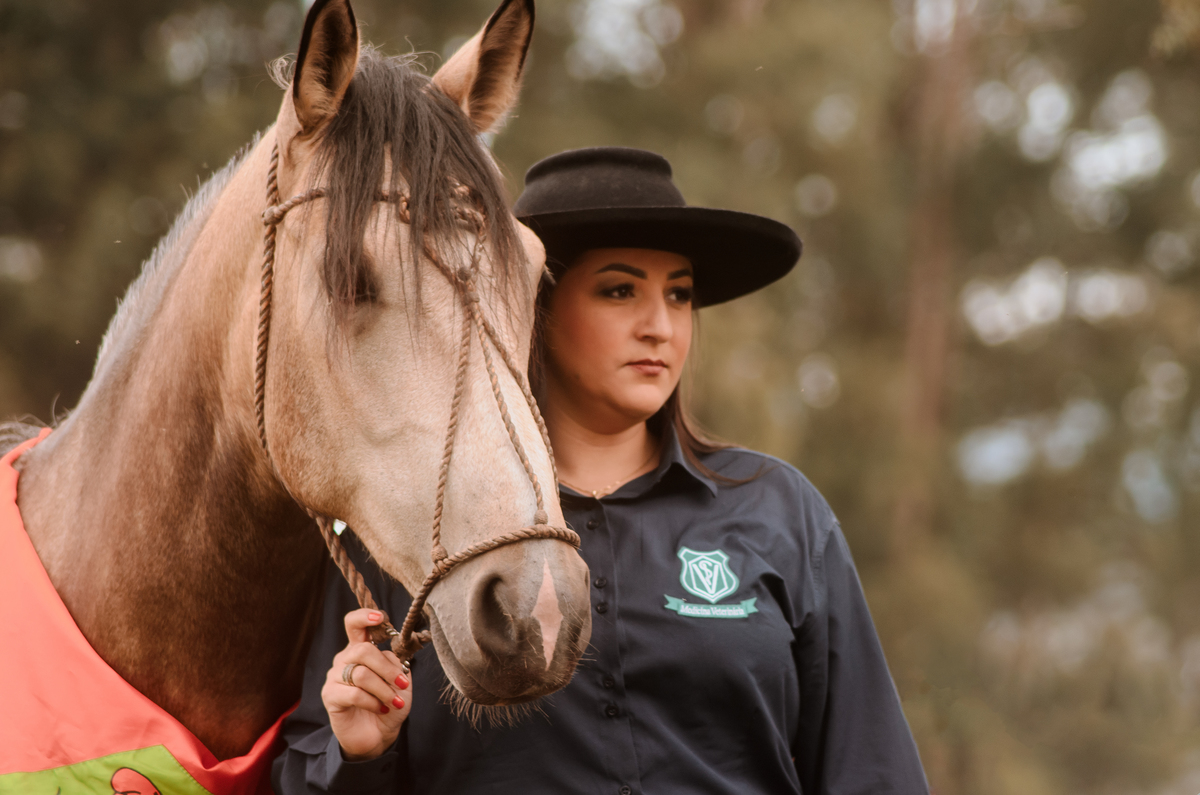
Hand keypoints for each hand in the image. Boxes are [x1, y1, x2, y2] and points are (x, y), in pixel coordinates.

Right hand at [320, 608, 412, 760]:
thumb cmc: (389, 704)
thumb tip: (389, 653)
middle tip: (402, 684)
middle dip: (387, 668)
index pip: (354, 625)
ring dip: (383, 689)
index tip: (380, 617)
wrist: (379, 734)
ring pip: (361, 674)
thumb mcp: (400, 681)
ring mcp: (335, 677)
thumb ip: (395, 663)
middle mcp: (345, 659)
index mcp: (360, 649)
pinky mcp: (330, 696)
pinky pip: (354, 694)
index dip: (364, 617)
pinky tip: (381, 709)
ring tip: (394, 702)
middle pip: (363, 650)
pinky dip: (373, 702)